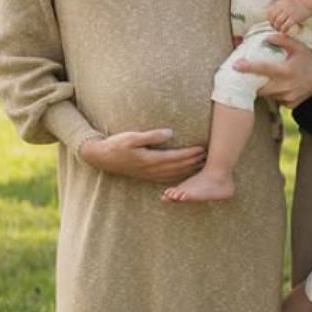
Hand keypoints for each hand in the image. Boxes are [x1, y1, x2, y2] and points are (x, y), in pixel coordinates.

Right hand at [78, 129, 204, 184]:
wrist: (102, 158)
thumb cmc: (116, 144)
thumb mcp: (132, 137)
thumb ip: (151, 135)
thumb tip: (170, 133)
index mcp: (150, 159)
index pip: (176, 157)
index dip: (191, 153)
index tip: (203, 148)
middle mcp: (152, 170)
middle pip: (179, 167)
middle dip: (194, 162)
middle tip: (209, 156)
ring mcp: (150, 175)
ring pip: (175, 174)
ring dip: (189, 169)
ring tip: (202, 163)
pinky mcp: (147, 176)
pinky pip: (167, 178)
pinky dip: (179, 176)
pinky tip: (185, 173)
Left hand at [232, 32, 311, 107]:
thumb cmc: (309, 59)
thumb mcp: (298, 47)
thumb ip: (282, 40)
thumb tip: (267, 37)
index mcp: (285, 71)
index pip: (262, 68)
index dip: (248, 67)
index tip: (235, 65)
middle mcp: (285, 86)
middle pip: (260, 86)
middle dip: (253, 82)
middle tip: (247, 76)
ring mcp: (288, 97)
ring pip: (267, 94)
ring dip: (264, 88)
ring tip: (265, 81)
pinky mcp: (290, 104)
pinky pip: (276, 100)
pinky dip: (274, 94)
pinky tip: (278, 87)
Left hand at [265, 0, 311, 33]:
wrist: (309, 2)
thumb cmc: (298, 3)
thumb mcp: (286, 0)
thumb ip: (279, 4)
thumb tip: (271, 11)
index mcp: (280, 2)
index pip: (270, 11)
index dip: (269, 18)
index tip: (271, 22)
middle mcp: (283, 6)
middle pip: (273, 17)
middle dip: (272, 24)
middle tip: (275, 27)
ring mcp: (289, 12)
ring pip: (278, 22)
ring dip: (277, 28)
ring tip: (279, 30)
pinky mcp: (294, 17)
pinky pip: (286, 26)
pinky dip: (283, 30)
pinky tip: (284, 31)